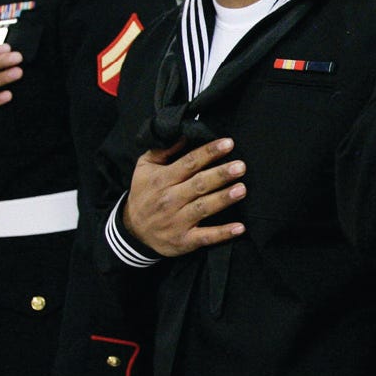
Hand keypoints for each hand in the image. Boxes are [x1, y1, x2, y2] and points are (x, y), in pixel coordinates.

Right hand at [124, 137, 246, 257]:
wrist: (133, 230)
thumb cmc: (144, 193)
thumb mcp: (145, 168)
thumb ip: (163, 150)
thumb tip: (183, 134)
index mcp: (162, 179)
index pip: (189, 163)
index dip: (209, 152)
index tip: (228, 143)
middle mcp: (170, 200)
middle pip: (199, 184)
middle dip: (220, 175)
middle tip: (240, 166)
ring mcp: (177, 221)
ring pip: (203, 208)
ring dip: (223, 199)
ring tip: (241, 189)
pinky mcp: (183, 241)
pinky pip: (205, 237)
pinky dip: (222, 233)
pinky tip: (239, 227)